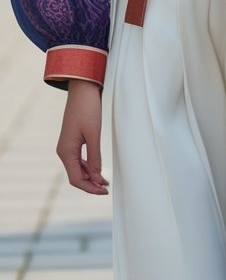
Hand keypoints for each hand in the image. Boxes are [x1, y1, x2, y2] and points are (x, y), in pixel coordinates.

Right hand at [56, 79, 108, 194]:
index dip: (90, 187)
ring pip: (77, 169)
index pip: (76, 179)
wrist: (82, 89)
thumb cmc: (87, 108)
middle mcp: (63, 151)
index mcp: (66, 151)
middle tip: (107, 188)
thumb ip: (94, 156)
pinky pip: (78, 160)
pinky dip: (88, 167)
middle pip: (75, 176)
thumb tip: (97, 176)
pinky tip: (97, 170)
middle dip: (90, 184)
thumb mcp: (94, 133)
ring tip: (104, 181)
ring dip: (90, 176)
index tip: (104, 190)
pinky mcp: (72, 141)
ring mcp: (67, 146)